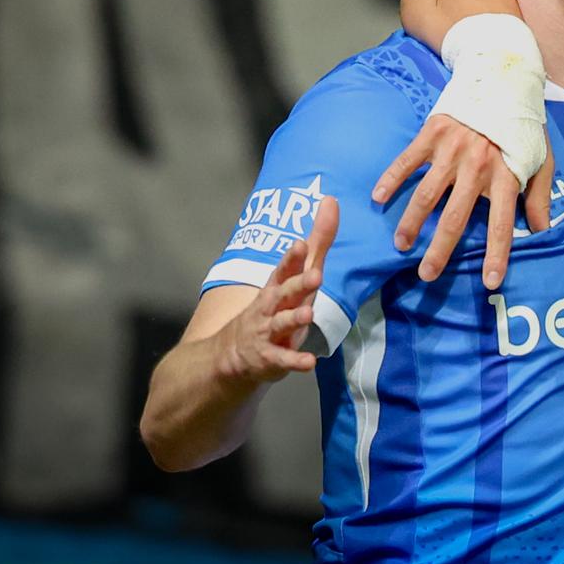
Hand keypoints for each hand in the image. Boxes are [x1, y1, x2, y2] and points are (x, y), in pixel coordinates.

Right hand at [216, 196, 340, 385]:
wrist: (232, 353)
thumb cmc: (274, 305)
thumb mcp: (296, 274)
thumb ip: (317, 241)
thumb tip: (332, 201)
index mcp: (278, 285)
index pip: (284, 268)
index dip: (292, 257)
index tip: (300, 243)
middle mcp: (271, 306)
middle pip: (284, 292)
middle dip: (298, 284)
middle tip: (316, 275)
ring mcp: (268, 332)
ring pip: (281, 324)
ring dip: (294, 319)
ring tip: (307, 315)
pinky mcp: (271, 358)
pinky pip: (283, 359)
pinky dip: (295, 361)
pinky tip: (309, 362)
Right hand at [372, 114, 554, 289]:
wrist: (500, 77)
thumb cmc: (521, 125)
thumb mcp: (541, 158)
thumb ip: (540, 195)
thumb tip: (544, 231)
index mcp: (506, 174)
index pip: (502, 223)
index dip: (497, 253)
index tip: (489, 281)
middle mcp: (478, 165)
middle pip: (456, 216)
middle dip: (441, 249)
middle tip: (427, 274)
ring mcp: (452, 149)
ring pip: (427, 193)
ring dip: (412, 222)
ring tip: (401, 244)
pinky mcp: (432, 133)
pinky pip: (407, 160)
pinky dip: (391, 178)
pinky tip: (379, 197)